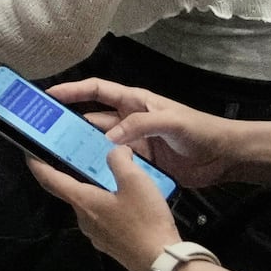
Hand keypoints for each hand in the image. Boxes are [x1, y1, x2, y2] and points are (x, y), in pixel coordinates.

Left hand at [25, 141, 186, 270]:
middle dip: (72, 174)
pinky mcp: (110, 244)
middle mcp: (83, 219)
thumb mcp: (135, 180)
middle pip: (70, 192)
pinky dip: (106, 204)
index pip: (50, 180)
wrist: (161, 262)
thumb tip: (115, 151)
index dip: (37, 165)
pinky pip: (102, 218)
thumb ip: (119, 159)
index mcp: (83, 202)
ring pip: (88, 205)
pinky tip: (125, 200)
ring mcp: (96, 235)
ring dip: (94, 190)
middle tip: (79, 155)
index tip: (28, 153)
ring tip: (109, 175)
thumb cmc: (145, 220)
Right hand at [53, 77, 245, 186]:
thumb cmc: (198, 130)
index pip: (97, 90)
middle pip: (93, 120)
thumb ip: (140, 125)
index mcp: (134, 102)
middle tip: (47, 136)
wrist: (222, 157)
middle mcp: (129, 121)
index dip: (73, 91)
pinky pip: (115, 165)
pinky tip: (89, 179)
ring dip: (85, 151)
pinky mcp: (140, 165)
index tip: (49, 96)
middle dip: (71, 126)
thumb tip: (108, 139)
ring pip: (101, 145)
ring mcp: (134, 144)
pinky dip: (102, 170)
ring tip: (61, 161)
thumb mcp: (170, 122)